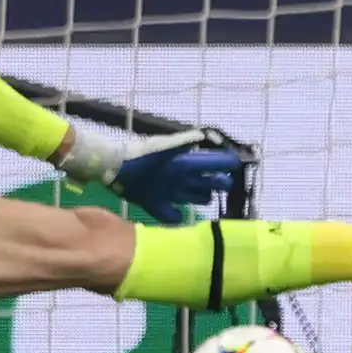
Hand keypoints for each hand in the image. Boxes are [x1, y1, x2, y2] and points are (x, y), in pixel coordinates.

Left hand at [57, 125, 247, 219]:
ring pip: (194, 197)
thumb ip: (182, 142)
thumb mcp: (162, 147)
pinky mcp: (155, 203)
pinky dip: (175, 215)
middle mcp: (181, 177)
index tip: (238, 169)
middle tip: (230, 188)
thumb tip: (203, 135)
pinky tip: (179, 216)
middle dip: (220, 184)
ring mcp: (169, 191)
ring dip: (202, 197)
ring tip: (209, 199)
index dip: (226, 165)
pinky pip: (171, 214)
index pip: (212, 164)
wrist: (113, 167)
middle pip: (208, 181)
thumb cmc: (140, 156)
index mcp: (186, 164)